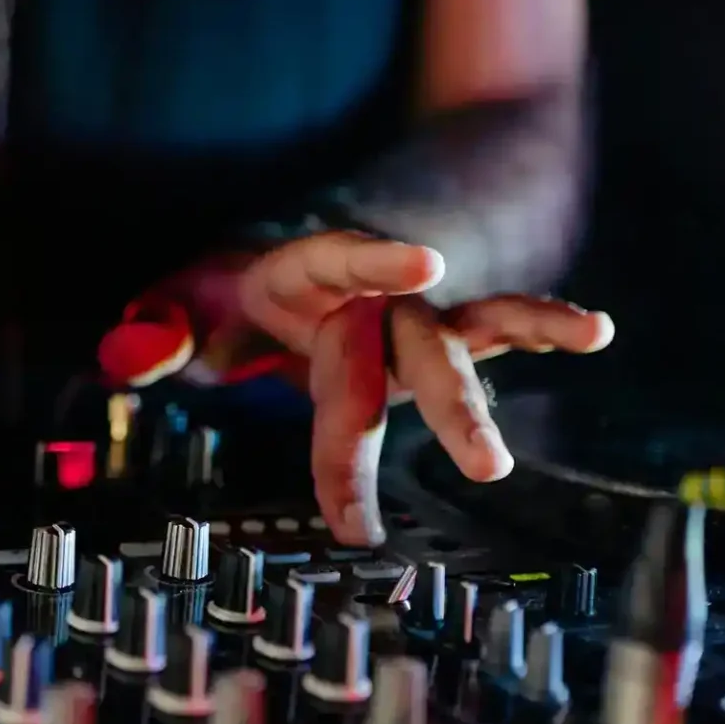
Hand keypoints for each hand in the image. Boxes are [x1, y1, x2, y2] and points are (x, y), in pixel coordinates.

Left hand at [104, 232, 613, 546]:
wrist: (275, 266)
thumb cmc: (227, 296)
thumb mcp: (181, 303)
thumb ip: (154, 330)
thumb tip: (127, 359)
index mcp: (303, 270)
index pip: (340, 260)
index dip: (380, 260)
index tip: (426, 261)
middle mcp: (369, 288)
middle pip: (410, 340)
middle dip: (446, 400)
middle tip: (485, 463)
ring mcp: (411, 314)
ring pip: (464, 337)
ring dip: (519, 363)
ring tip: (589, 336)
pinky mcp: (438, 340)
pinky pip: (495, 328)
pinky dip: (543, 326)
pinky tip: (597, 331)